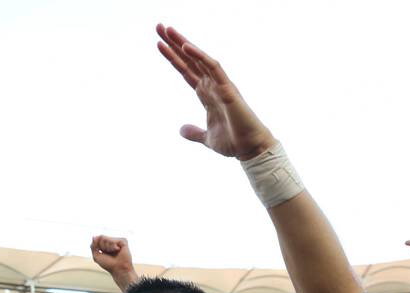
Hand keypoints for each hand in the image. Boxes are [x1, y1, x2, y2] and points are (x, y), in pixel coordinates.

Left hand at [90, 235, 137, 288]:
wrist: (118, 269)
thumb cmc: (108, 264)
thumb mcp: (96, 256)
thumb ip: (93, 246)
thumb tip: (93, 237)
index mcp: (106, 245)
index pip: (97, 239)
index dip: (97, 246)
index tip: (102, 253)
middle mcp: (112, 242)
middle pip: (100, 237)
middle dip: (102, 247)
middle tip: (109, 254)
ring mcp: (117, 241)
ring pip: (105, 238)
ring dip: (107, 248)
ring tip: (114, 253)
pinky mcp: (123, 241)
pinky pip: (112, 240)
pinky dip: (112, 246)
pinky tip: (118, 250)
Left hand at [156, 24, 275, 160]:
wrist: (250, 149)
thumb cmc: (233, 142)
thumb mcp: (207, 138)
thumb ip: (194, 133)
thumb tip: (181, 130)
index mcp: (206, 95)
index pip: (186, 71)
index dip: (173, 58)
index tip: (159, 44)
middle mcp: (212, 85)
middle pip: (189, 60)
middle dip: (173, 43)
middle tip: (159, 27)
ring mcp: (220, 85)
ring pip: (198, 59)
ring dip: (182, 43)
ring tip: (167, 30)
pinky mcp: (227, 88)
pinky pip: (212, 67)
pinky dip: (199, 56)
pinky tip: (184, 46)